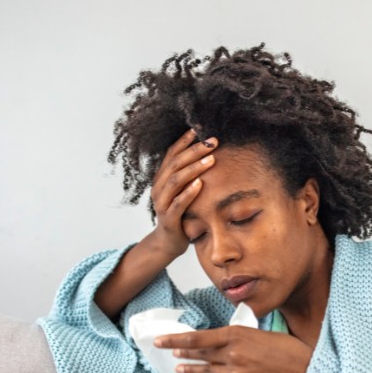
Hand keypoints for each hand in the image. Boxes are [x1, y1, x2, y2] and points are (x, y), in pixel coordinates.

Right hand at [148, 129, 217, 256]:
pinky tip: (200, 184)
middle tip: (212, 142)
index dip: (184, 141)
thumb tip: (210, 154)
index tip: (199, 129)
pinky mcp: (168, 219)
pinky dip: (188, 193)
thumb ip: (190, 175)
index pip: (171, 154)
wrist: (169, 242)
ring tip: (211, 160)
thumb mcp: (184, 192)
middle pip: (175, 164)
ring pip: (175, 181)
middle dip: (194, 151)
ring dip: (193, 168)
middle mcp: (158, 188)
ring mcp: (161, 204)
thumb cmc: (181, 214)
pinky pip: (177, 204)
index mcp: (162, 179)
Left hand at [153, 326, 311, 372]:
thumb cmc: (283, 348)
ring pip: (206, 371)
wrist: (301, 369)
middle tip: (166, 350)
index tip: (161, 340)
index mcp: (236, 335)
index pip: (197, 338)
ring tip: (179, 367)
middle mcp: (232, 354)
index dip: (176, 339)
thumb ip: (234, 336)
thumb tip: (215, 340)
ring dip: (191, 368)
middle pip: (199, 354)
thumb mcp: (256, 332)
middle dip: (180, 352)